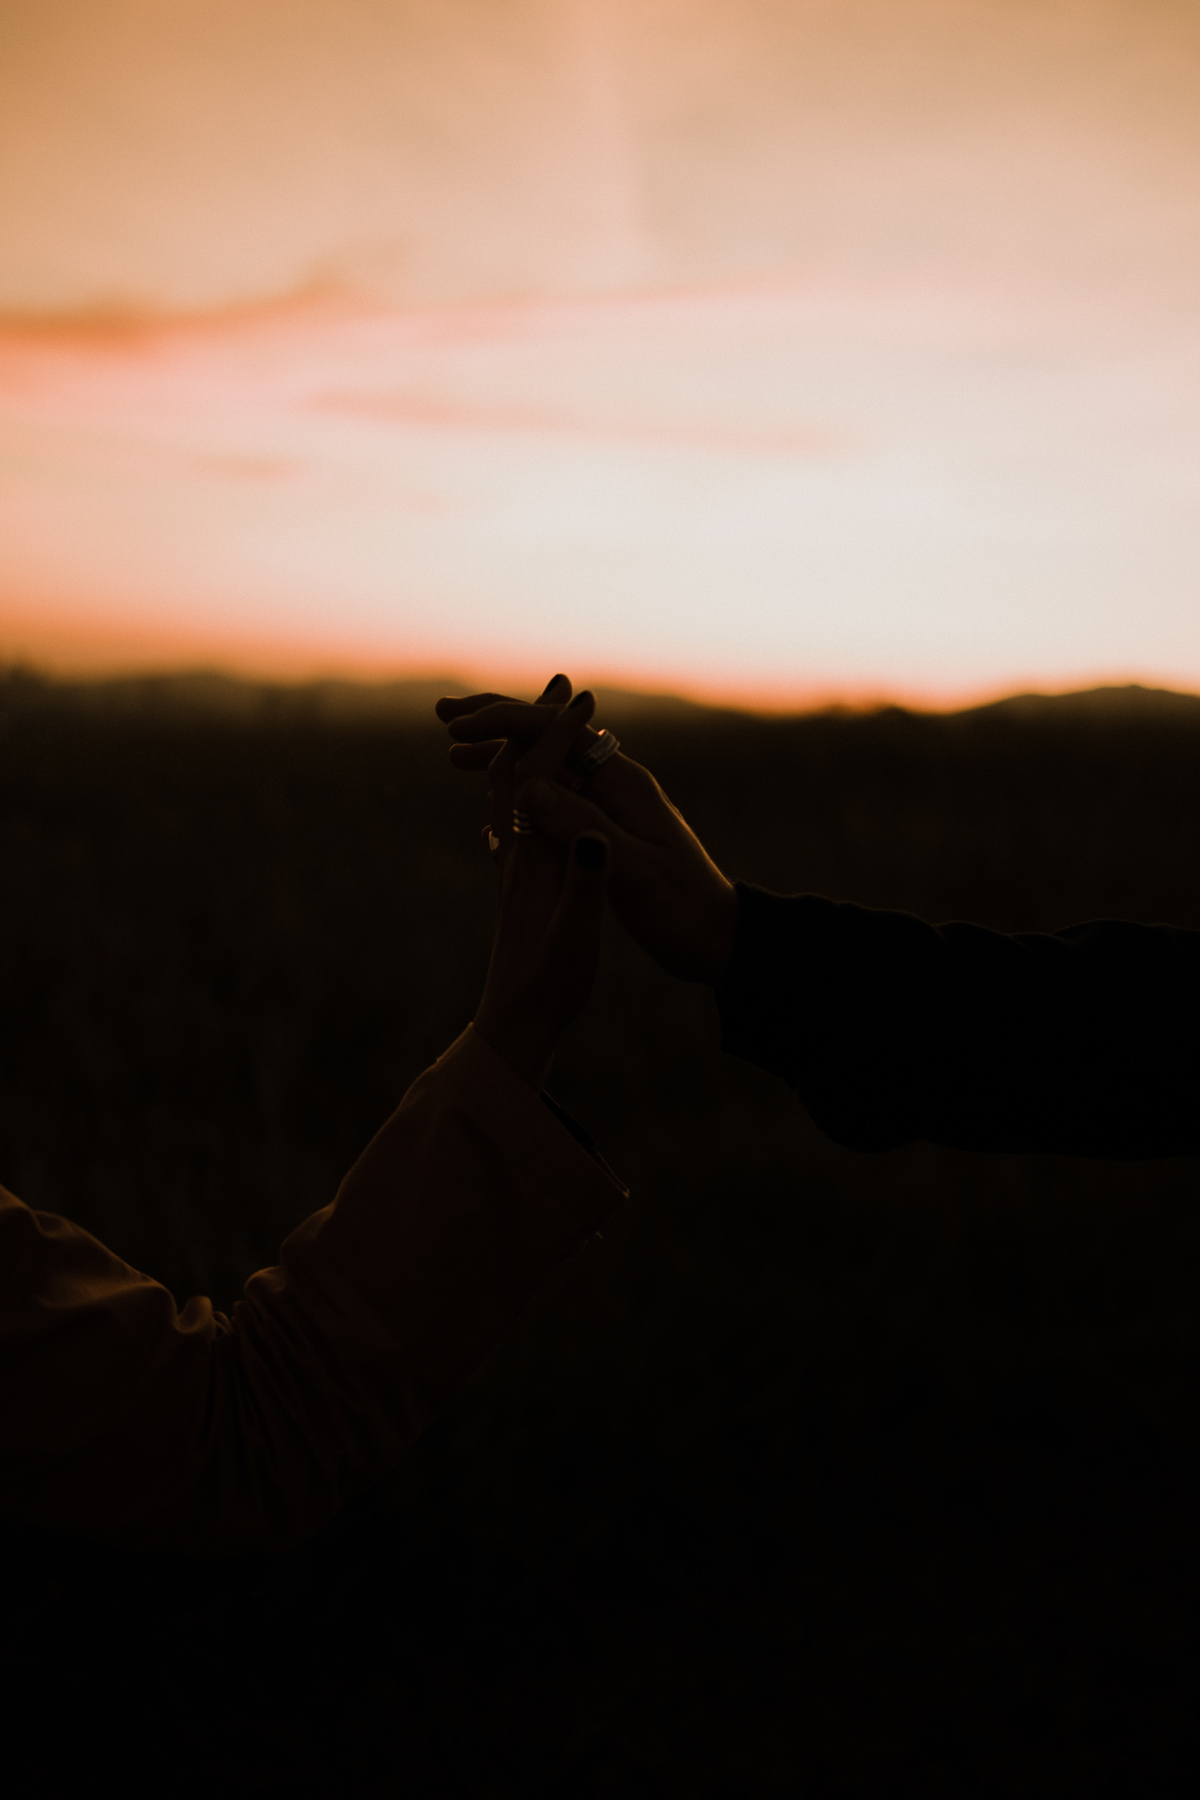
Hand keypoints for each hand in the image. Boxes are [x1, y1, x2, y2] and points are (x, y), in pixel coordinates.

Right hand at [436, 677, 738, 984]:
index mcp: (621, 783)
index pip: (554, 730)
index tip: (456, 729)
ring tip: (454, 756)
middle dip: (496, 721)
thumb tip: (529, 785)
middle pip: (547, 736)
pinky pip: (552, 796)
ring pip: (545, 765)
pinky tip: (491, 801)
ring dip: (501, 755)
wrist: (714, 940)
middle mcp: (613, 784)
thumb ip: (582, 826)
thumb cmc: (682, 908)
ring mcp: (607, 806)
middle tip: (444, 716)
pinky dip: (518, 790)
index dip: (503, 722)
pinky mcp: (601, 831)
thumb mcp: (631, 871)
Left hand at [471, 689, 610, 1087]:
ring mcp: (516, 868)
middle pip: (518, 772)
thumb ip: (586, 887)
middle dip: (540, 723)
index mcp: (534, 861)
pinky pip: (517, 818)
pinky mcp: (520, 883)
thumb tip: (591, 838)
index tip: (585, 698)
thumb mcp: (576, 939)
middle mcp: (517, 855)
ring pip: (512, 792)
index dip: (563, 738)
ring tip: (541, 716)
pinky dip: (525, 786)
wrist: (514, 1025)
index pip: (543, 783)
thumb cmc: (548, 987)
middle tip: (562, 681)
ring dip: (528, 747)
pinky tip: (530, 787)